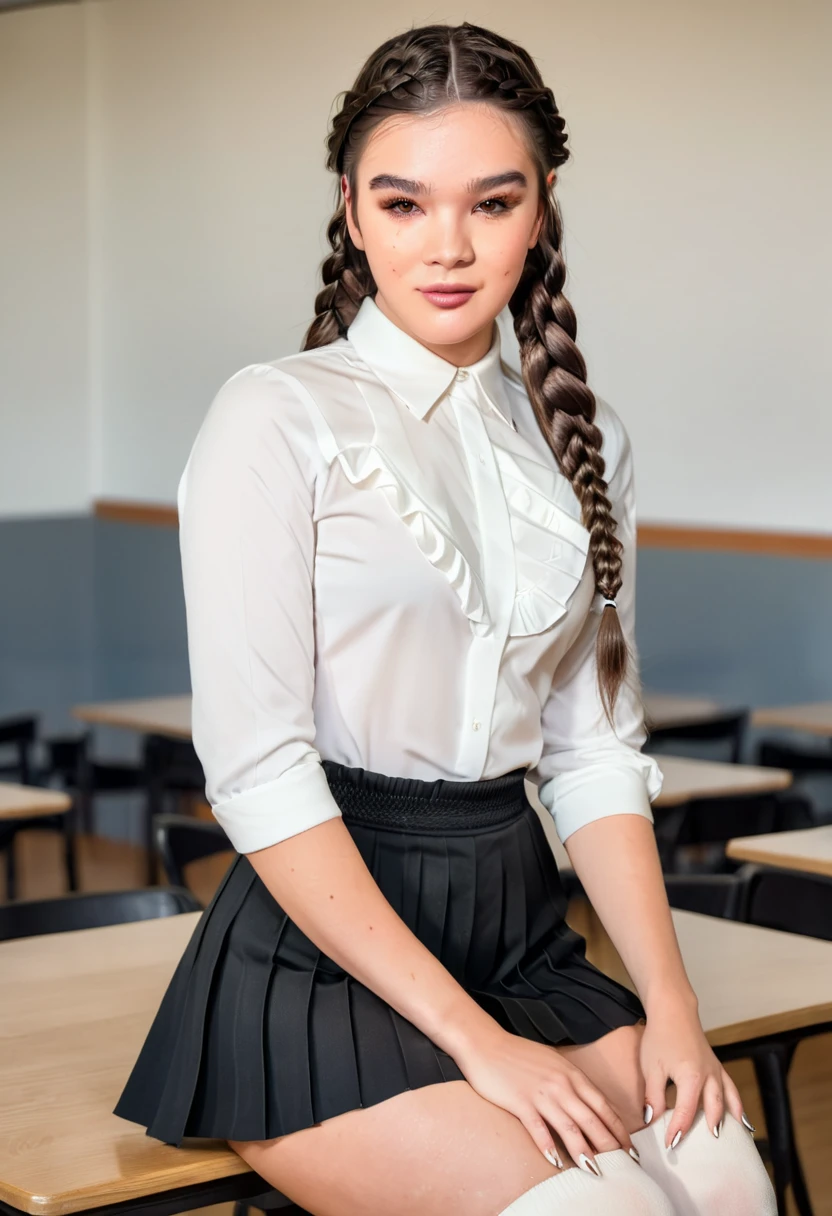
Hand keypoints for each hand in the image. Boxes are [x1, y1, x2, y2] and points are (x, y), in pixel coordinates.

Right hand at [454, 1025, 636, 1173]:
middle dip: (610, 1145)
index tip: (629, 1148)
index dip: (618, 1129)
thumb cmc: (520, 1055)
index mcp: (571, 1074)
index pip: (602, 1105)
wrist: (486, 1044)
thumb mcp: (553, 1063)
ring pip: (569, 1127)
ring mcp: (541, 1094)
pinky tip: (555, 1160)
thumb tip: (589, 1105)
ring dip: (584, 1151)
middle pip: (591, 1119)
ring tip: (595, 1170)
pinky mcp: (520, 1102)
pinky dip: (548, 1145)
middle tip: (623, 1166)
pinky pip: (538, 1128)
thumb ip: (572, 1082)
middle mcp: (561, 1085)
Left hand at [640, 994, 747, 1146]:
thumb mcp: (651, 1067)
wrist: (673, 1009)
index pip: (685, 1112)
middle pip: (711, 1111)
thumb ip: (652, 1096)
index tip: (670, 1146)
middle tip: (702, 1152)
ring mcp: (716, 1070)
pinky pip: (731, 1089)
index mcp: (691, 1077)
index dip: (678, 1130)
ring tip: (732, 1142)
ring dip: (728, 1122)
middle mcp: (709, 1076)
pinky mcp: (717, 1066)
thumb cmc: (660, 1036)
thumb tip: (651, 1121)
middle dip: (705, 1131)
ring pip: (727, 1101)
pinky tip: (743, 1120)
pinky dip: (737, 1106)